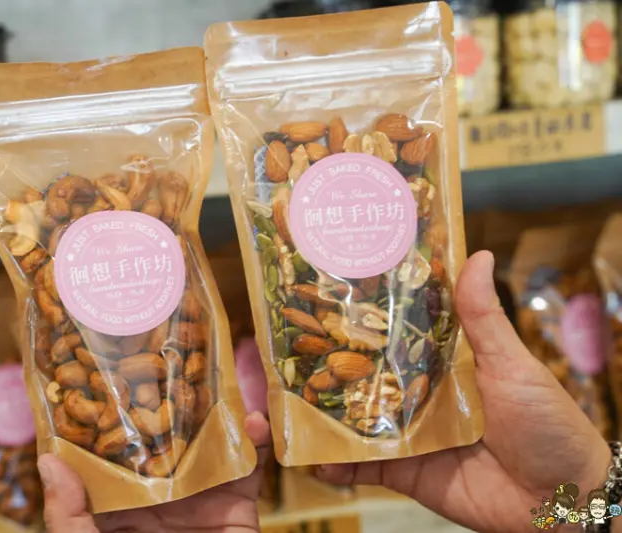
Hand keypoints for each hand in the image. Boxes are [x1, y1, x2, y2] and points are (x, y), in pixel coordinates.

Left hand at [37, 345, 271, 532]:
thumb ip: (70, 519)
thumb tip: (49, 461)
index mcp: (114, 503)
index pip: (108, 449)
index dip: (106, 410)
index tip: (104, 366)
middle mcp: (155, 493)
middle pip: (161, 434)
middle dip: (166, 394)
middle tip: (167, 346)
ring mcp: (196, 497)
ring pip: (206, 440)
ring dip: (214, 406)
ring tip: (215, 367)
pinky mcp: (235, 507)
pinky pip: (248, 468)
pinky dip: (256, 441)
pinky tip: (258, 419)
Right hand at [316, 251, 611, 532]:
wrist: (561, 502)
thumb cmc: (548, 425)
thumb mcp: (513, 365)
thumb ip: (484, 319)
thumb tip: (480, 255)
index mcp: (445, 363)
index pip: (400, 332)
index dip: (369, 313)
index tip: (333, 287)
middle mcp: (421, 394)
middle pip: (369, 374)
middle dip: (332, 361)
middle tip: (289, 342)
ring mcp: (410, 434)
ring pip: (357, 418)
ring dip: (324, 411)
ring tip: (284, 397)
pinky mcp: (404, 472)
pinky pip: (362, 466)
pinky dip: (335, 464)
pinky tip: (308, 456)